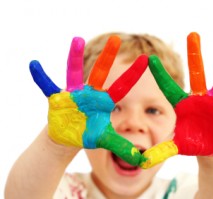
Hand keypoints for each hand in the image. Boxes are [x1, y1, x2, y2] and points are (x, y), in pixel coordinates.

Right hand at [30, 36, 147, 165]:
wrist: (68, 136)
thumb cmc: (88, 134)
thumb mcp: (105, 140)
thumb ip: (122, 147)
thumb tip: (140, 160)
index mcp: (104, 101)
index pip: (123, 86)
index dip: (134, 74)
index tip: (146, 59)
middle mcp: (90, 93)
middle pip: (101, 73)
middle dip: (108, 57)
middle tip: (116, 39)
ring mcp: (74, 94)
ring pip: (74, 72)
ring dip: (75, 58)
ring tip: (77, 40)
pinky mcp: (58, 98)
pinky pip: (48, 86)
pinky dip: (41, 77)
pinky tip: (34, 65)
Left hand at [140, 32, 212, 167]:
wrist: (211, 148)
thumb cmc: (192, 142)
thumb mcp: (176, 146)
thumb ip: (161, 151)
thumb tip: (141, 162)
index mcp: (183, 104)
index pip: (169, 88)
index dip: (160, 75)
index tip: (149, 59)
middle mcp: (199, 99)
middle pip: (197, 74)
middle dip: (195, 55)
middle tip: (193, 34)